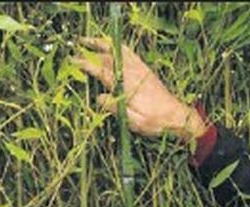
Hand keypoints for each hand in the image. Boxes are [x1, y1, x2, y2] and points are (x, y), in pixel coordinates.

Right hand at [70, 37, 206, 140]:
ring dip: (103, 44)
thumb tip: (99, 98)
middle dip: (90, 52)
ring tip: (90, 40)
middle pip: (107, 57)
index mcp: (126, 85)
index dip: (86, 64)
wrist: (177, 116)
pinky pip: (129, 52)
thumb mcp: (133, 121)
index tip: (73, 61)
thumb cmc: (155, 122)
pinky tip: (112, 46)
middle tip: (75, 49)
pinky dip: (118, 46)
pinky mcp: (145, 69)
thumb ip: (115, 108)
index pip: (101, 71)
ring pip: (118, 50)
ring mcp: (139, 69)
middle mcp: (132, 73)